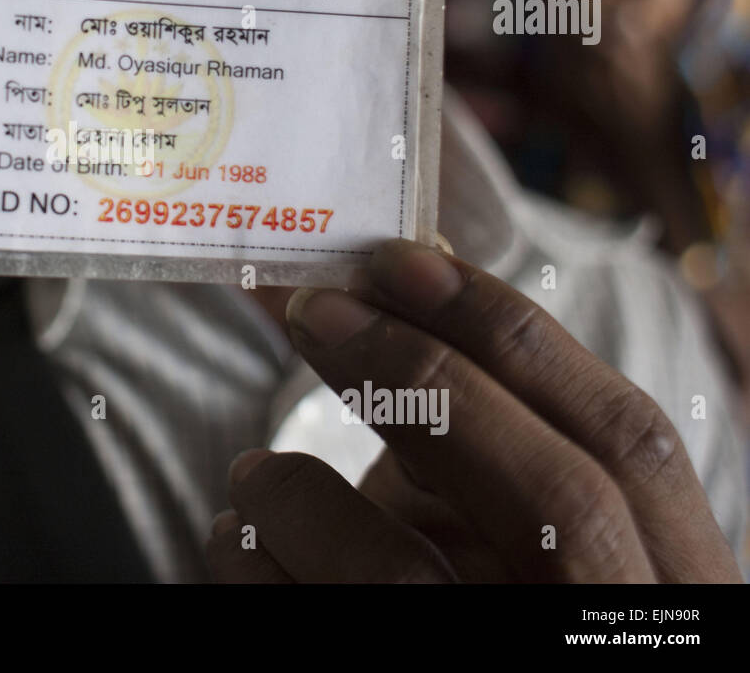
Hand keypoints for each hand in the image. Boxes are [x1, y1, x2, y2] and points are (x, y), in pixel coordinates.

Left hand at [207, 239, 741, 581]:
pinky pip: (309, 621)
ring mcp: (500, 658)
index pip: (629, 442)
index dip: (521, 337)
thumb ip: (463, 412)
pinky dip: (251, 565)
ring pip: (404, 580)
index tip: (404, 260)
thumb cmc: (465, 578)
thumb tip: (383, 275)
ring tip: (253, 474)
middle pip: (558, 502)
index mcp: (656, 572)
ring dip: (300, 498)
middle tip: (315, 306)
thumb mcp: (493, 507)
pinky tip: (236, 540)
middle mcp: (605, 630)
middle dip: (425, 380)